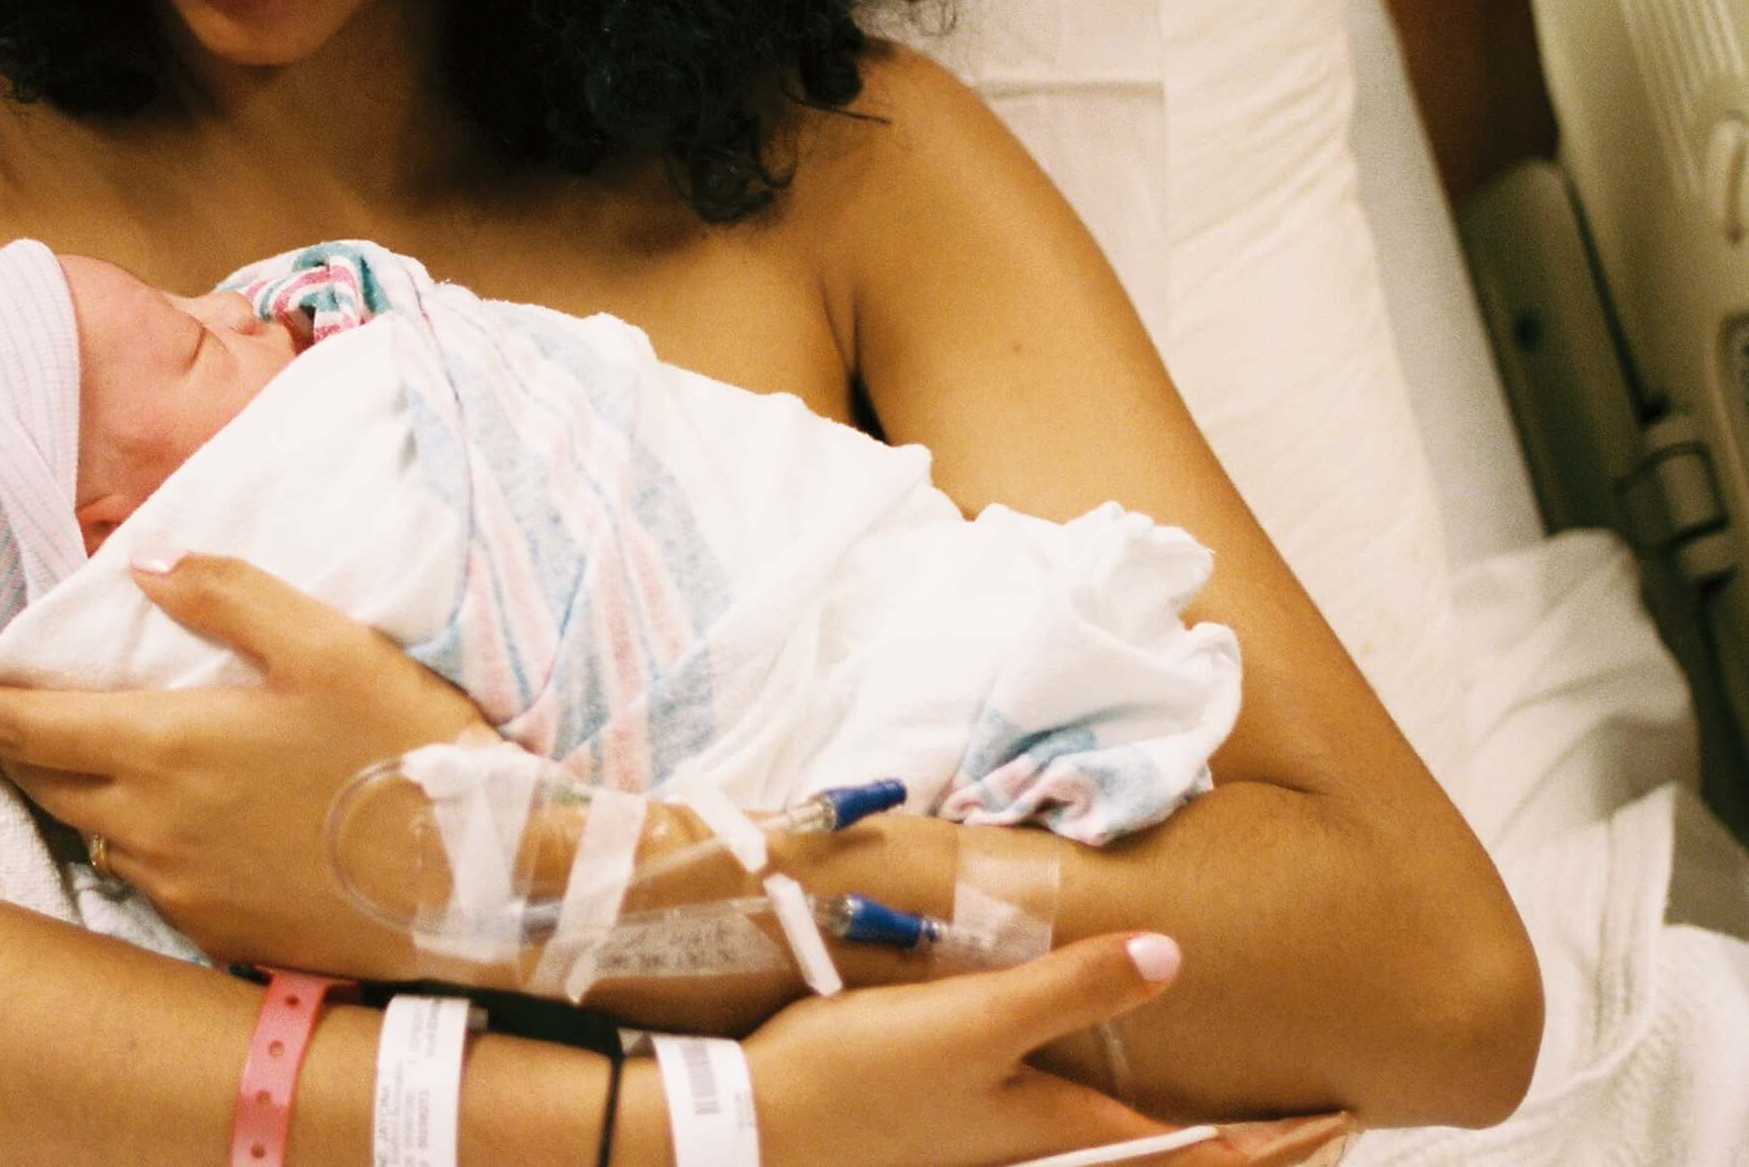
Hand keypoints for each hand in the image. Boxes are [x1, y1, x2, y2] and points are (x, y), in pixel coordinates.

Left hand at [0, 551, 487, 977]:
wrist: (472, 881)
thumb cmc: (402, 751)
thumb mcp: (327, 644)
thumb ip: (230, 597)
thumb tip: (150, 570)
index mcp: (163, 749)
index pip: (20, 723)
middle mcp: (150, 826)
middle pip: (42, 777)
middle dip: (7, 737)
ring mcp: (180, 887)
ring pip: (92, 828)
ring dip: (75, 786)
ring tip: (87, 748)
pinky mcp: (215, 930)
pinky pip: (145, 876)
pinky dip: (136, 836)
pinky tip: (174, 813)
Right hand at [741, 933, 1355, 1166]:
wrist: (753, 1127)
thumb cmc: (861, 1079)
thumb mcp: (971, 1023)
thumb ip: (1068, 987)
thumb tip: (1173, 954)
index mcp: (1064, 1130)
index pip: (1206, 1149)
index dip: (1282, 1137)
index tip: (1348, 1114)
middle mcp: (1046, 1150)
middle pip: (1176, 1156)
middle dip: (1250, 1142)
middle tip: (1313, 1113)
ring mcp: (1002, 1147)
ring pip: (1125, 1146)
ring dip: (1188, 1132)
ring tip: (1233, 1103)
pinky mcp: (959, 1127)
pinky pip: (1072, 1129)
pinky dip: (1120, 1116)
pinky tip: (1102, 1083)